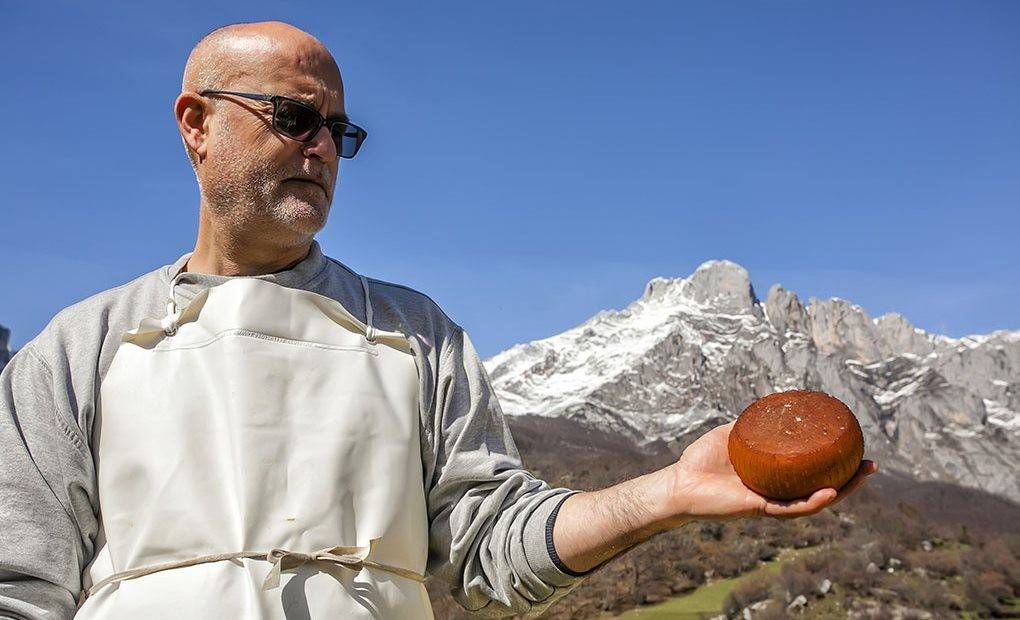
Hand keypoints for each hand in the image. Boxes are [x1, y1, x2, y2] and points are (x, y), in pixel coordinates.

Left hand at [665, 421, 876, 520]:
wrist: (678, 482)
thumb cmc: (700, 460)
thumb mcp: (730, 433)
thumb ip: (750, 423)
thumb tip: (771, 405)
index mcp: (773, 476)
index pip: (810, 472)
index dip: (835, 463)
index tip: (855, 447)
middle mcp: (776, 492)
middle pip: (821, 488)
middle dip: (850, 479)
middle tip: (871, 463)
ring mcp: (771, 502)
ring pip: (813, 500)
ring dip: (842, 490)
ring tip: (862, 475)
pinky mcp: (759, 509)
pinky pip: (791, 508)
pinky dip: (812, 502)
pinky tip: (830, 492)